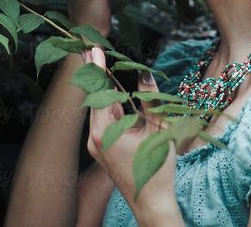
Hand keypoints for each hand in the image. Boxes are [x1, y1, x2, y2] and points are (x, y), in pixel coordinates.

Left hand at [85, 47, 178, 220]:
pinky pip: (103, 120)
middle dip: (97, 73)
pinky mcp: (101, 149)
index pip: (100, 91)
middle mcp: (94, 137)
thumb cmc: (156, 168)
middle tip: (92, 48)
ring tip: (101, 63)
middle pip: (95, 98)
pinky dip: (108, 105)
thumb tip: (144, 74)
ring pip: (99, 109)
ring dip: (103, 89)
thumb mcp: (158, 129)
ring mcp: (96, 144)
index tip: (93, 48)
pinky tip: (113, 92)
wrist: (151, 203)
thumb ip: (150, 99)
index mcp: (104, 131)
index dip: (98, 67)